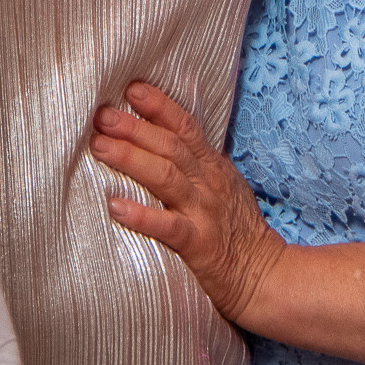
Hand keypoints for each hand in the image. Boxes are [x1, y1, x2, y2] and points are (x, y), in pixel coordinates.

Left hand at [90, 82, 285, 328]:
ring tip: (100, 146)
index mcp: (213, 167)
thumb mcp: (223, 185)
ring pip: (166, 178)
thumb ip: (196, 162)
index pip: (186, 127)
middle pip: (170, 146)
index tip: (131, 88)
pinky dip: (142, 215)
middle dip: (134, 127)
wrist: (264, 275)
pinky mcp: (200, 245)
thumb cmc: (237, 231)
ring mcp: (204, 213)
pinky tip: (115, 206)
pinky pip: (169, 227)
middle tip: (101, 115)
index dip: (160, 106)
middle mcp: (208, 184)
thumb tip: (160, 137)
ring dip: (131, 159)